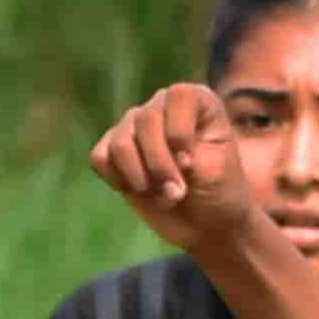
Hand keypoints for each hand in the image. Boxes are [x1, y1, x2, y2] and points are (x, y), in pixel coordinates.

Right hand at [87, 84, 256, 254]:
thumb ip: (182, 149)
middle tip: (177, 193)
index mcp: (194, 100)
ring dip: (141, 179)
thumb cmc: (218, 191)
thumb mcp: (215, 168)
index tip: (190, 164)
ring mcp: (133, 126)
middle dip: (160, 165)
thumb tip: (141, 145)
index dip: (180, 132)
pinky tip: (140, 191)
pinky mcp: (113, 151)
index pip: (178, 96)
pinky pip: (99, 158)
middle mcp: (161, 106)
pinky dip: (117, 180)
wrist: (205, 222)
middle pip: (146, 121)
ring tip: (162, 196)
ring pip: (121, 144)